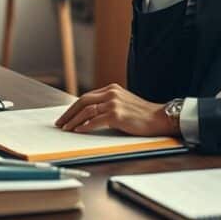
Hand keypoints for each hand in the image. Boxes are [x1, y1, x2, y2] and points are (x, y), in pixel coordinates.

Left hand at [53, 83, 176, 136]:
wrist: (160, 118)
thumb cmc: (143, 115)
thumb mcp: (124, 103)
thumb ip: (109, 105)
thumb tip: (90, 115)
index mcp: (112, 89)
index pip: (87, 97)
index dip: (74, 107)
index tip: (66, 116)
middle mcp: (111, 93)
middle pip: (83, 101)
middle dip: (69, 113)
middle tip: (60, 123)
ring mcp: (114, 103)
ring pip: (86, 111)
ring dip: (73, 121)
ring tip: (66, 129)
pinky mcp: (116, 114)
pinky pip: (95, 120)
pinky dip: (84, 126)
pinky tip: (78, 130)